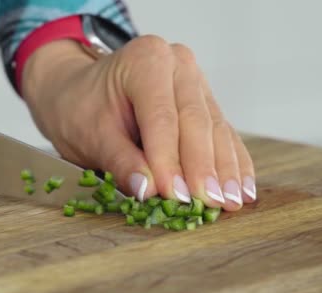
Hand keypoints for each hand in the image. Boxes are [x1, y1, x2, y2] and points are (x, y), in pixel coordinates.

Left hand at [22, 36, 255, 210]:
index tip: (177, 195)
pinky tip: (242, 189)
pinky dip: (232, 163)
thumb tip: (148, 190)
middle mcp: (178, 64)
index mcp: (145, 60)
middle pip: (196, 121)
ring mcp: (195, 81)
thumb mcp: (90, 136)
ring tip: (231, 202)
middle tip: (211, 203)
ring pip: (216, 129)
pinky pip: (222, 133)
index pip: (162, 117)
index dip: (171, 160)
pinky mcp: (205, 101)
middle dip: (204, 167)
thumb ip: (121, 162)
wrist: (79, 92)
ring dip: (225, 170)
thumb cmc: (80, 109)